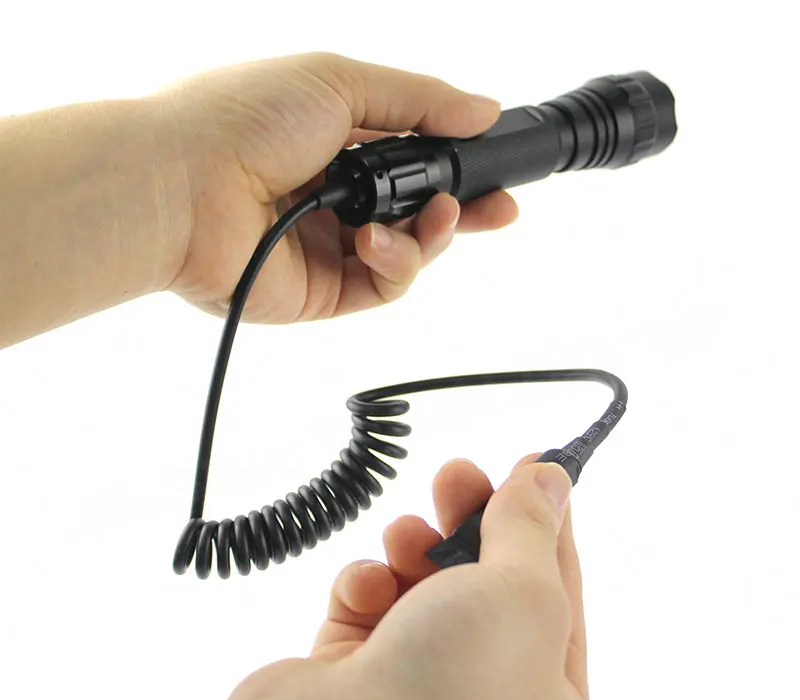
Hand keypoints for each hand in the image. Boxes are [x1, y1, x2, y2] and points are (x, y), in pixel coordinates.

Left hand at [149, 52, 518, 321]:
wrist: (181, 186)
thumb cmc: (244, 119)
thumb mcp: (340, 83)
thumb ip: (418, 100)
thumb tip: (482, 110)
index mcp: (339, 143)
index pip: (416, 161)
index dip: (460, 169)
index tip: (497, 173)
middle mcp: (338, 198)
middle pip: (419, 214)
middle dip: (462, 213)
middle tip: (496, 210)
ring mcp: (330, 247)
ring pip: (409, 254)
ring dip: (431, 237)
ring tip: (430, 217)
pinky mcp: (321, 292)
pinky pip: (382, 287)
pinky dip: (393, 264)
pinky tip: (372, 243)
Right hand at [208, 454, 586, 699]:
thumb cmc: (451, 695)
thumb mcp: (521, 594)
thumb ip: (531, 528)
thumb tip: (551, 478)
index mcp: (550, 698)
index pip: (558, 588)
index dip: (546, 520)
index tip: (532, 465)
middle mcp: (485, 697)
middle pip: (486, 581)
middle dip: (472, 522)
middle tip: (456, 474)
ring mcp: (416, 688)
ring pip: (422, 588)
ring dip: (413, 551)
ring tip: (404, 537)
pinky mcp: (352, 677)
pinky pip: (367, 608)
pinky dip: (365, 586)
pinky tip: (363, 589)